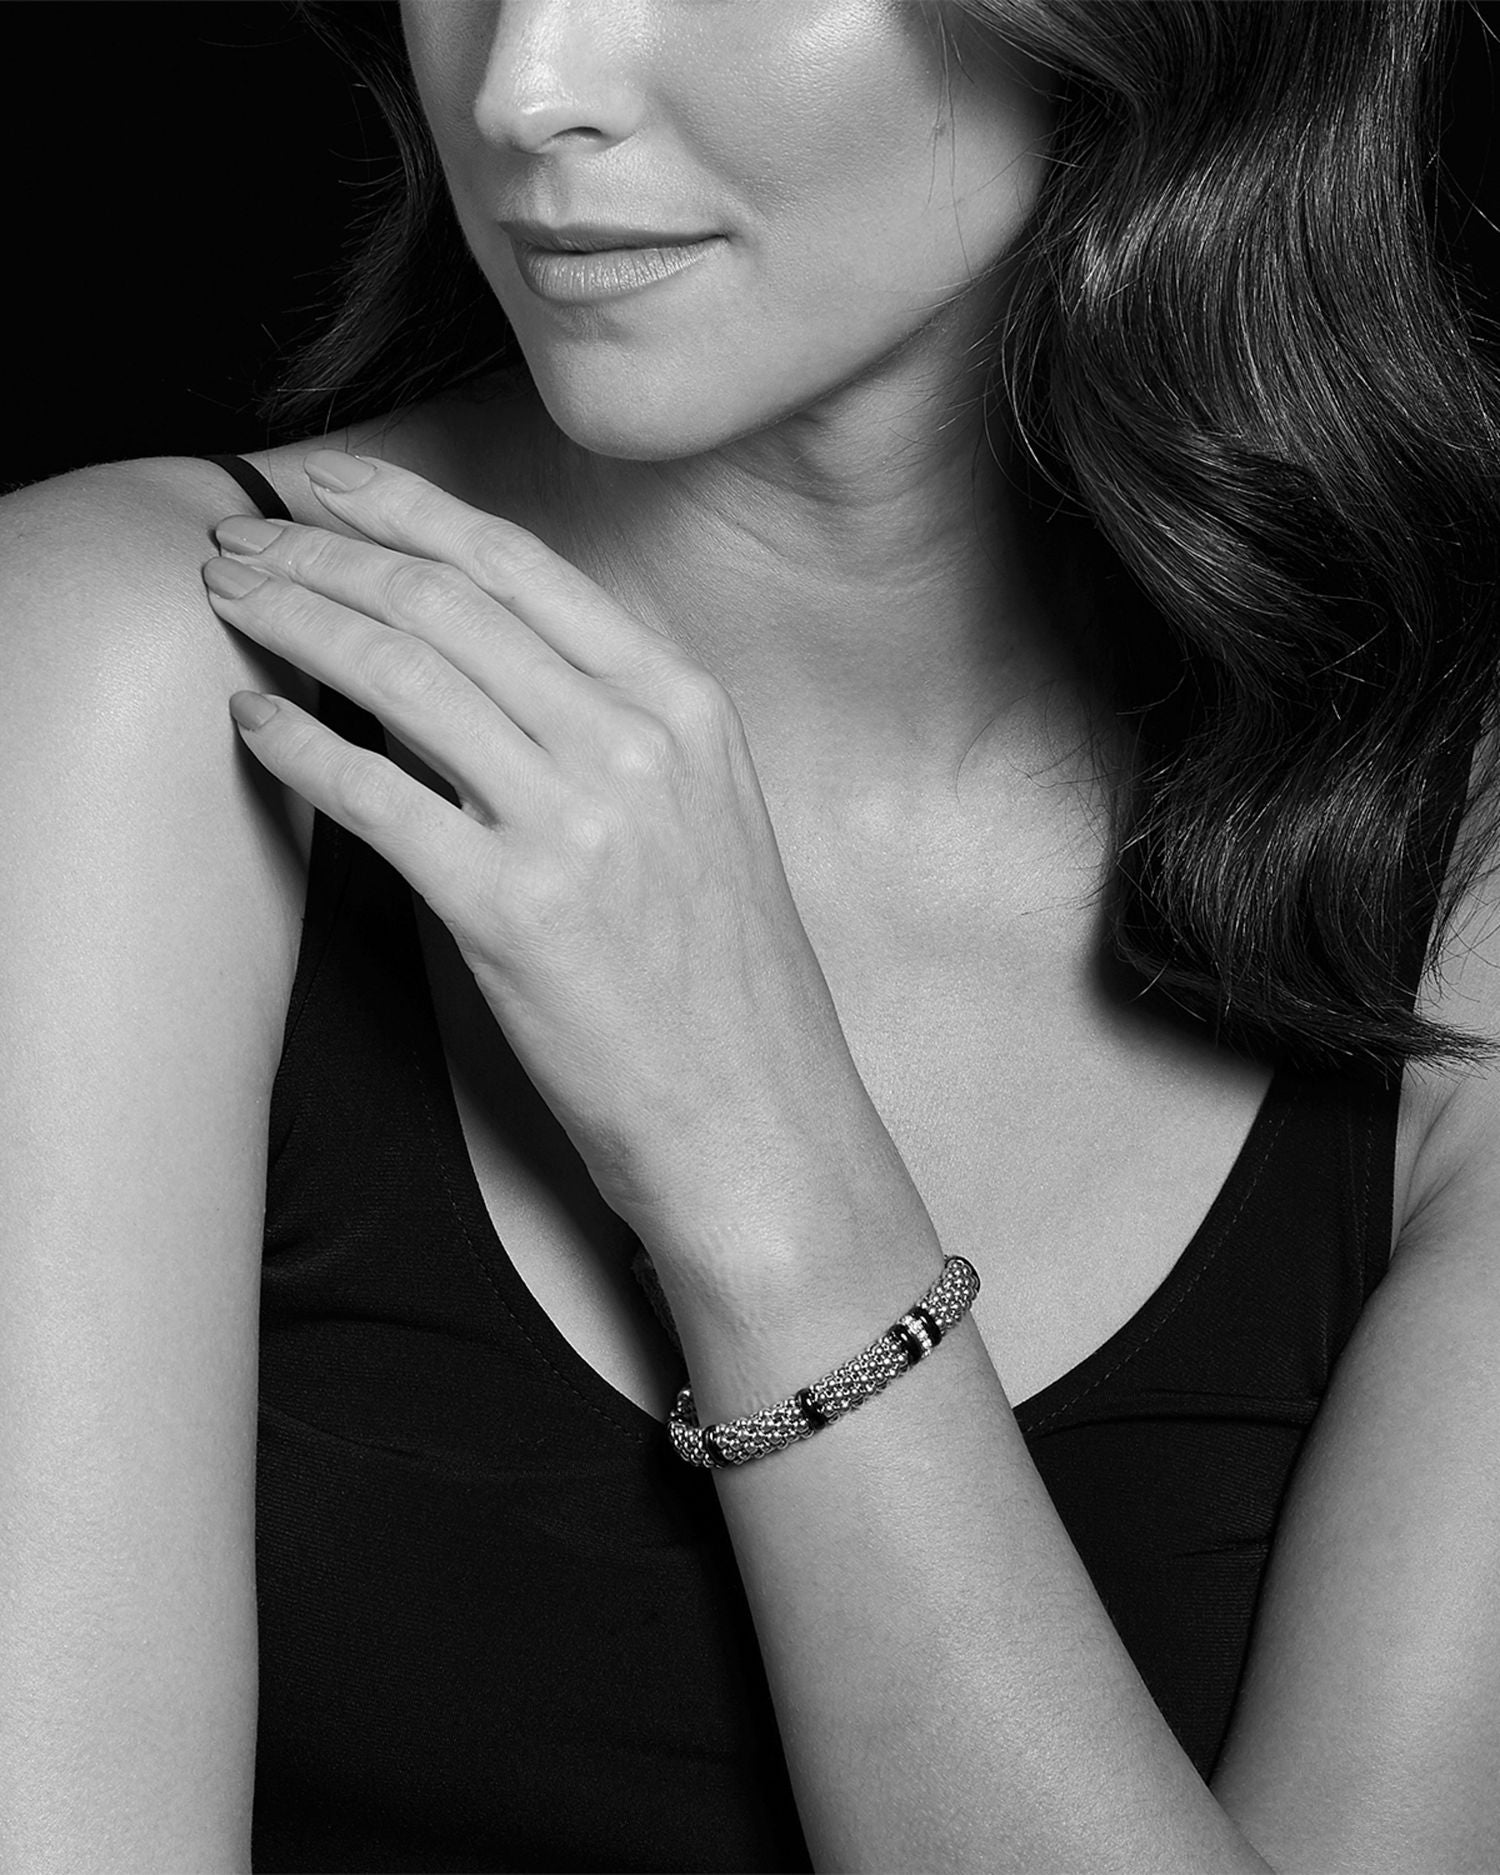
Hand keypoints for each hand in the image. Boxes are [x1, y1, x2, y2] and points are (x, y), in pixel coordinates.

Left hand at [203, 452, 868, 1256]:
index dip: (407, 511)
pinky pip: (373, 794)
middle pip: (445, 602)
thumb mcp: (704, 816)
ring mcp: (574, 823)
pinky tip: (255, 722)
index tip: (330, 485)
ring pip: (400, 673)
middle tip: (244, 540)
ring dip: (295, 621)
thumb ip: (615, 727)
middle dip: (323, 554)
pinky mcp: (511, 911)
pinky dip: (298, 745)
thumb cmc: (725, 984)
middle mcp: (633, 743)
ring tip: (229, 604)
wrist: (758, 1120)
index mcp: (684, 707)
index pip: (522, 568)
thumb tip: (485, 665)